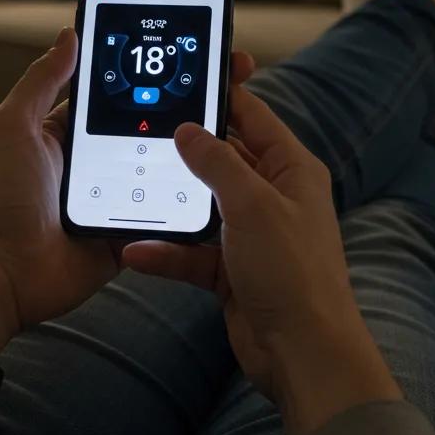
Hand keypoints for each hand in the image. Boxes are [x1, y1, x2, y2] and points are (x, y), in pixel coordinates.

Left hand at [0, 32, 256, 352]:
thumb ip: (42, 81)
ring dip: (193, 149)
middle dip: (187, 105)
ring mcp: (115, 197)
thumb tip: (69, 34)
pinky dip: (185, 198)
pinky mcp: (127, 231)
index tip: (188, 48)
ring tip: (234, 122)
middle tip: (231, 80)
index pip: (120, 91)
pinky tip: (219, 174)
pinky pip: (163, 211)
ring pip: (164, 166)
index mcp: (71, 131)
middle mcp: (96, 160)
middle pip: (151, 125)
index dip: (152, 70)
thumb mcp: (13, 127)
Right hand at [124, 83, 401, 434]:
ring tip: (131, 190)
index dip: (222, 96)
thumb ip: (217, 163)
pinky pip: (193, 253)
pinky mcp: (233, 271)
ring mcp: (252, 235)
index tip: (183, 80)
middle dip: (186, 152)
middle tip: (141, 131)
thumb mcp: (252, 205)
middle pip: (224, 161)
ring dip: (171, 206)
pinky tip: (136, 252)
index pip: (253, 118)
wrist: (303, 354)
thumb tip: (189, 130)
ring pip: (203, 208)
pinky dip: (168, 253)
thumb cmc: (292, 271)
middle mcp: (273, 197)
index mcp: (291, 170)